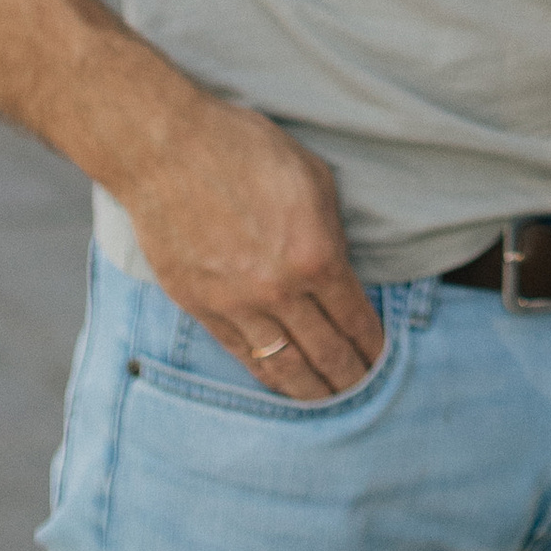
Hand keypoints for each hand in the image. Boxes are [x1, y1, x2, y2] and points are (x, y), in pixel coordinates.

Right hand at [115, 91, 384, 398]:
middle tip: (365, 390)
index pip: (354, 318)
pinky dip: (266, 375)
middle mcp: (279, 291)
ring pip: (283, 366)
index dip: (372, 345)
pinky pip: (241, 355)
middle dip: (349, 377)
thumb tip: (341, 268)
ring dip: (310, 389)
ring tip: (328, 400)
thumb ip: (331, 231)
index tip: (382, 359)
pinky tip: (281, 382)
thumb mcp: (313, 178)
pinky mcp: (200, 309)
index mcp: (316, 255)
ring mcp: (236, 305)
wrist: (168, 151)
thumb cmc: (245, 149)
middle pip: (324, 352)